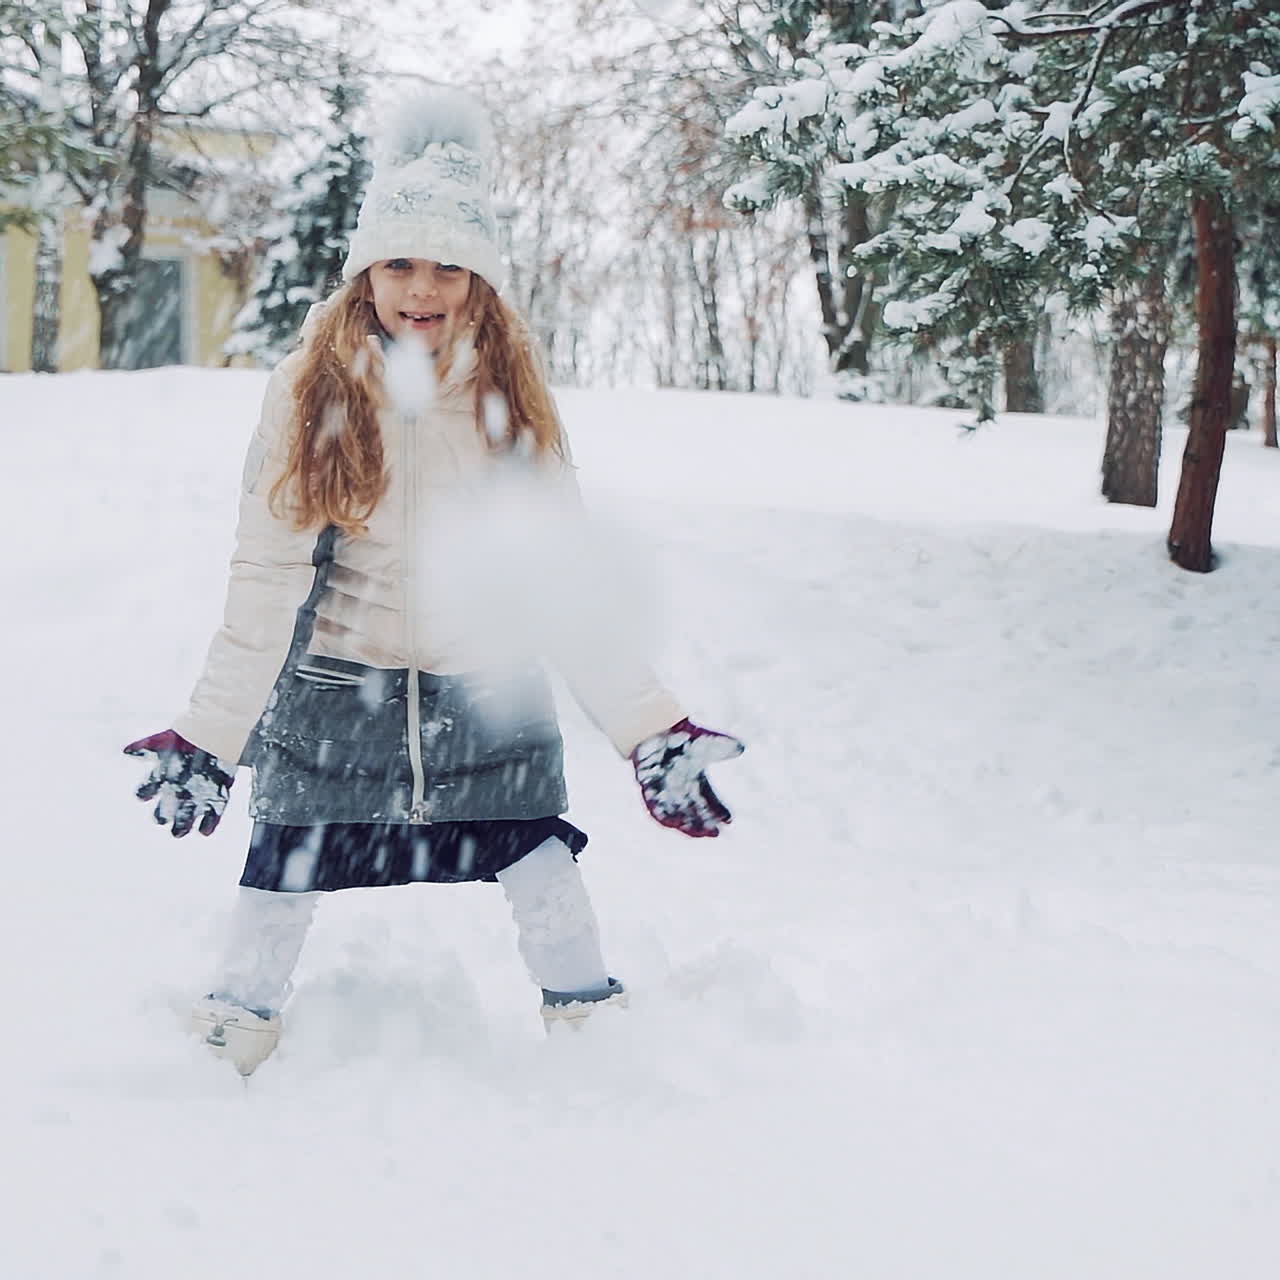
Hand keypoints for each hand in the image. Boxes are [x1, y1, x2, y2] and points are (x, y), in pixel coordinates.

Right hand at [122, 730, 234, 837]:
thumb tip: (126, 751)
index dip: (144, 792)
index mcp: (165, 776)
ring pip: (188, 814)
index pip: (148, 788)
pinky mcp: (218, 796)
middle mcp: (180, 788)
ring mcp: (198, 793)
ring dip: (184, 824)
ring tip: (181, 832)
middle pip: (167, 807)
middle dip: (163, 815)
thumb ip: (147, 746)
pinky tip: (205, 831)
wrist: (219, 734)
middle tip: (162, 819)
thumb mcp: (167, 740)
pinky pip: (213, 813)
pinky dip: (209, 823)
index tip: (143, 796)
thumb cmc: (190, 737)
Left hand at [631, 718, 744, 837]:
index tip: (729, 821)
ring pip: (677, 812)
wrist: (656, 729)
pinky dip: (663, 815)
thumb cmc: (683, 737)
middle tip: (716, 833)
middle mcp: (680, 786)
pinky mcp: (649, 788)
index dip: (719, 810)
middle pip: (695, 809)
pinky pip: (655, 806)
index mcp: (695, 778)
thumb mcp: (707, 742)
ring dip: (688, 824)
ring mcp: (664, 789)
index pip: (709, 798)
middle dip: (705, 822)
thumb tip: (741, 748)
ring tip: (700, 834)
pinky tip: (673, 824)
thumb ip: (723, 746)